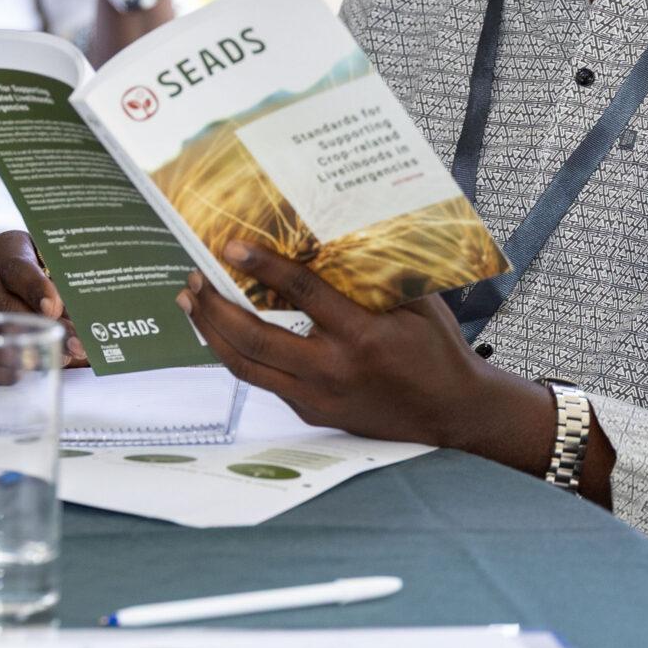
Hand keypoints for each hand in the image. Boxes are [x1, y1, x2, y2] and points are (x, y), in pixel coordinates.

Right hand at [0, 232, 89, 367]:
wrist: (37, 289)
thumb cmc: (54, 276)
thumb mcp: (63, 272)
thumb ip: (71, 295)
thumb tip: (80, 330)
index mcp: (7, 249)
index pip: (17, 267)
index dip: (35, 288)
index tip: (53, 308)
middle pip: (4, 304)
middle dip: (40, 327)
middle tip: (72, 343)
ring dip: (26, 350)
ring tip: (60, 358)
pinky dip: (7, 369)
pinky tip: (30, 371)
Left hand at [179, 239, 553, 458]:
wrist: (454, 412)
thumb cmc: (437, 350)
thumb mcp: (417, 304)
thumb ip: (376, 276)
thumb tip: (332, 234)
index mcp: (363, 337)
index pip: (303, 295)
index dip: (264, 267)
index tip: (231, 246)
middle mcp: (334, 370)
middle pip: (255, 339)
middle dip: (216, 307)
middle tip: (194, 279)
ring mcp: (318, 397)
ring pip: (247, 367)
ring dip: (212, 334)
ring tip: (192, 304)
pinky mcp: (311, 413)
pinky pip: (263, 383)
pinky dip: (237, 356)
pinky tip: (222, 333)